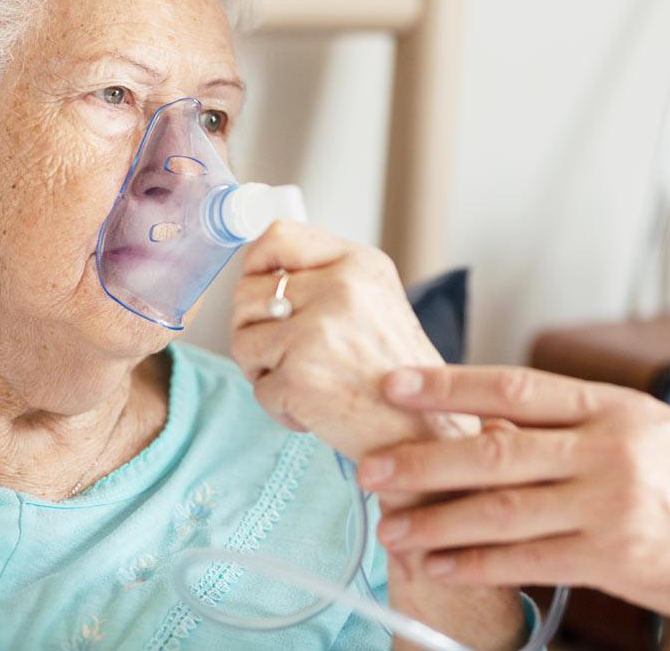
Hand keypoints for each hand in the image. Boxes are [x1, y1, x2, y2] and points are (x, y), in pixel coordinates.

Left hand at [230, 222, 477, 461]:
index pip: (279, 237)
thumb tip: (263, 274)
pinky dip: (279, 406)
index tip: (255, 283)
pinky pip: (257, 387)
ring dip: (263, 368)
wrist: (426, 432)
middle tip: (286, 354)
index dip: (255, 262)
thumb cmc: (399, 375)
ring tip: (305, 382)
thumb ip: (327, 280)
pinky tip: (314, 408)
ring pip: (243, 340)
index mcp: (359, 264)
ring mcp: (316, 332)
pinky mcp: (299, 377)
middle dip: (255, 328)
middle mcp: (339, 290)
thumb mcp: (377, 303)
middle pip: (248, 293)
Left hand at [356, 365, 669, 627]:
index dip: (448, 385)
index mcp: (614, 407)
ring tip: (391, 524)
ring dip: (437, 518)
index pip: (515, 385)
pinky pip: (529, 560)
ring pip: (502, 507)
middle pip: (495, 446)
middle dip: (423, 459)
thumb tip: (496, 426)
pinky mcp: (617, 558)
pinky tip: (442, 564)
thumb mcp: (651, 433)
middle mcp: (609, 447)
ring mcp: (612, 504)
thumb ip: (577, 429)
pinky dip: (478, 563)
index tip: (395, 388)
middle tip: (372, 468)